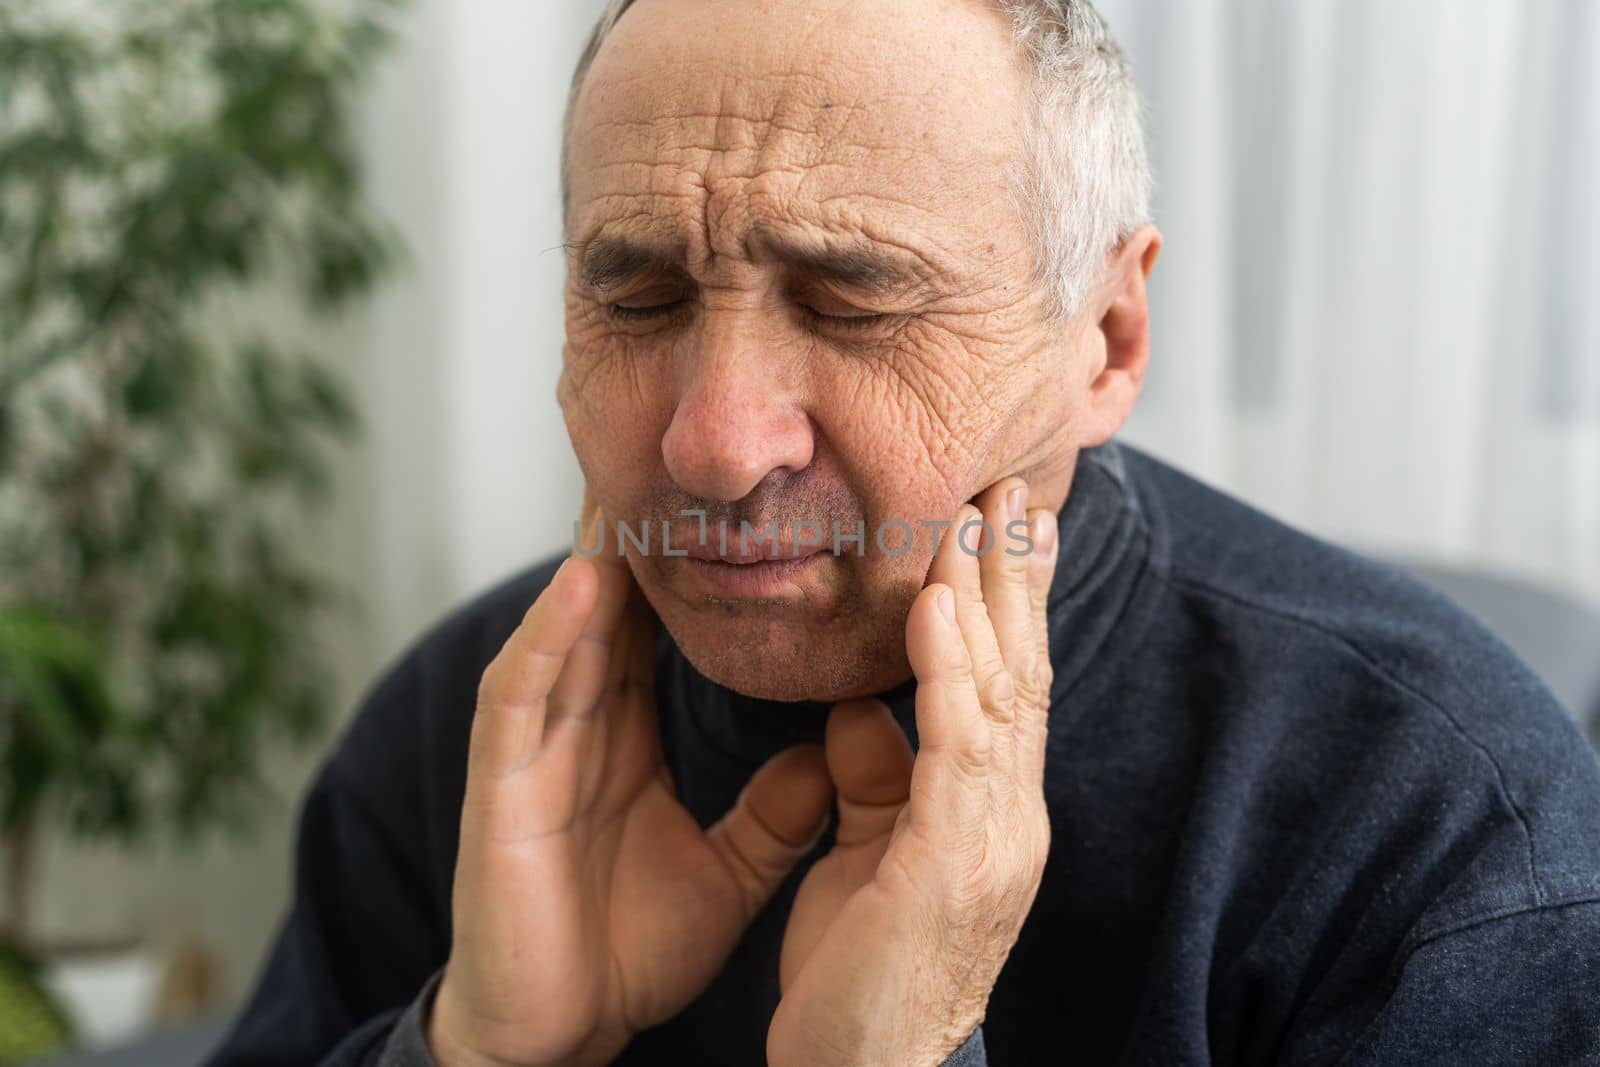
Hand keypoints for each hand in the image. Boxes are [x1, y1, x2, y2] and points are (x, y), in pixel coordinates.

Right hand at [428, 491, 834, 1066]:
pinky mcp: (502, 784)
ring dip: (597, 559)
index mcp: (627, 736)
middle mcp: (579, 725)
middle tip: (683, 453)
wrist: (560, 1033)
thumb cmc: (626, 948)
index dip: (700, 569)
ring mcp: (535, 749)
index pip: (664, 630)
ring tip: (635, 484)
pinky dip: (551, 635)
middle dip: (644, 533)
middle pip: (613, 607)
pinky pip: (523, 693)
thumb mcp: (728, 869)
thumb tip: (835, 752)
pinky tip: (587, 584)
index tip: (754, 509)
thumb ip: (776, 812)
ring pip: (567, 629)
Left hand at [769, 477, 1058, 1066]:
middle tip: (1014, 482)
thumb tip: (859, 711)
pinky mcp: (953, 862)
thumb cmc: (862, 975)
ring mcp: (993, 838)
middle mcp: (1010, 814)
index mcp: (991, 811)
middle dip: (1016, 574)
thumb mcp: (869, 856)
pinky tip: (934, 605)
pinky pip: (954, 746)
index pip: (1006, 685)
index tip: (1002, 524)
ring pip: (999, 692)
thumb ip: (874, 780)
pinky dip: (948, 670)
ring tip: (979, 511)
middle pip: (1021, 670)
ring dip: (988, 595)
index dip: (1007, 602)